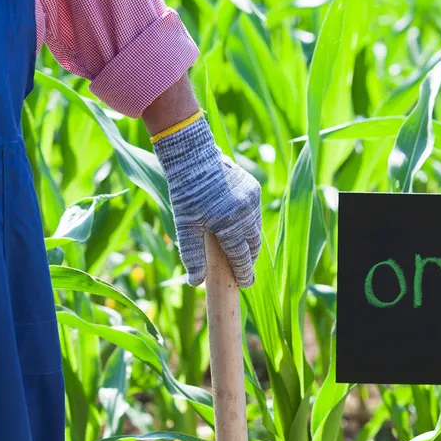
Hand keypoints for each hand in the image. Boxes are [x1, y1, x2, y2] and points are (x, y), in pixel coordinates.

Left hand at [151, 115, 261, 286]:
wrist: (194, 155)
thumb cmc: (186, 191)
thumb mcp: (184, 225)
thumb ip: (192, 254)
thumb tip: (195, 282)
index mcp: (229, 224)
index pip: (241, 256)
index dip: (244, 273)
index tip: (246, 284)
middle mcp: (246, 213)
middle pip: (253, 245)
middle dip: (249, 259)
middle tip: (243, 270)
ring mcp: (252, 199)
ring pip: (256, 229)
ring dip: (249, 241)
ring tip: (240, 250)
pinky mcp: (254, 188)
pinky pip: (254, 213)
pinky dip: (248, 222)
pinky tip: (237, 225)